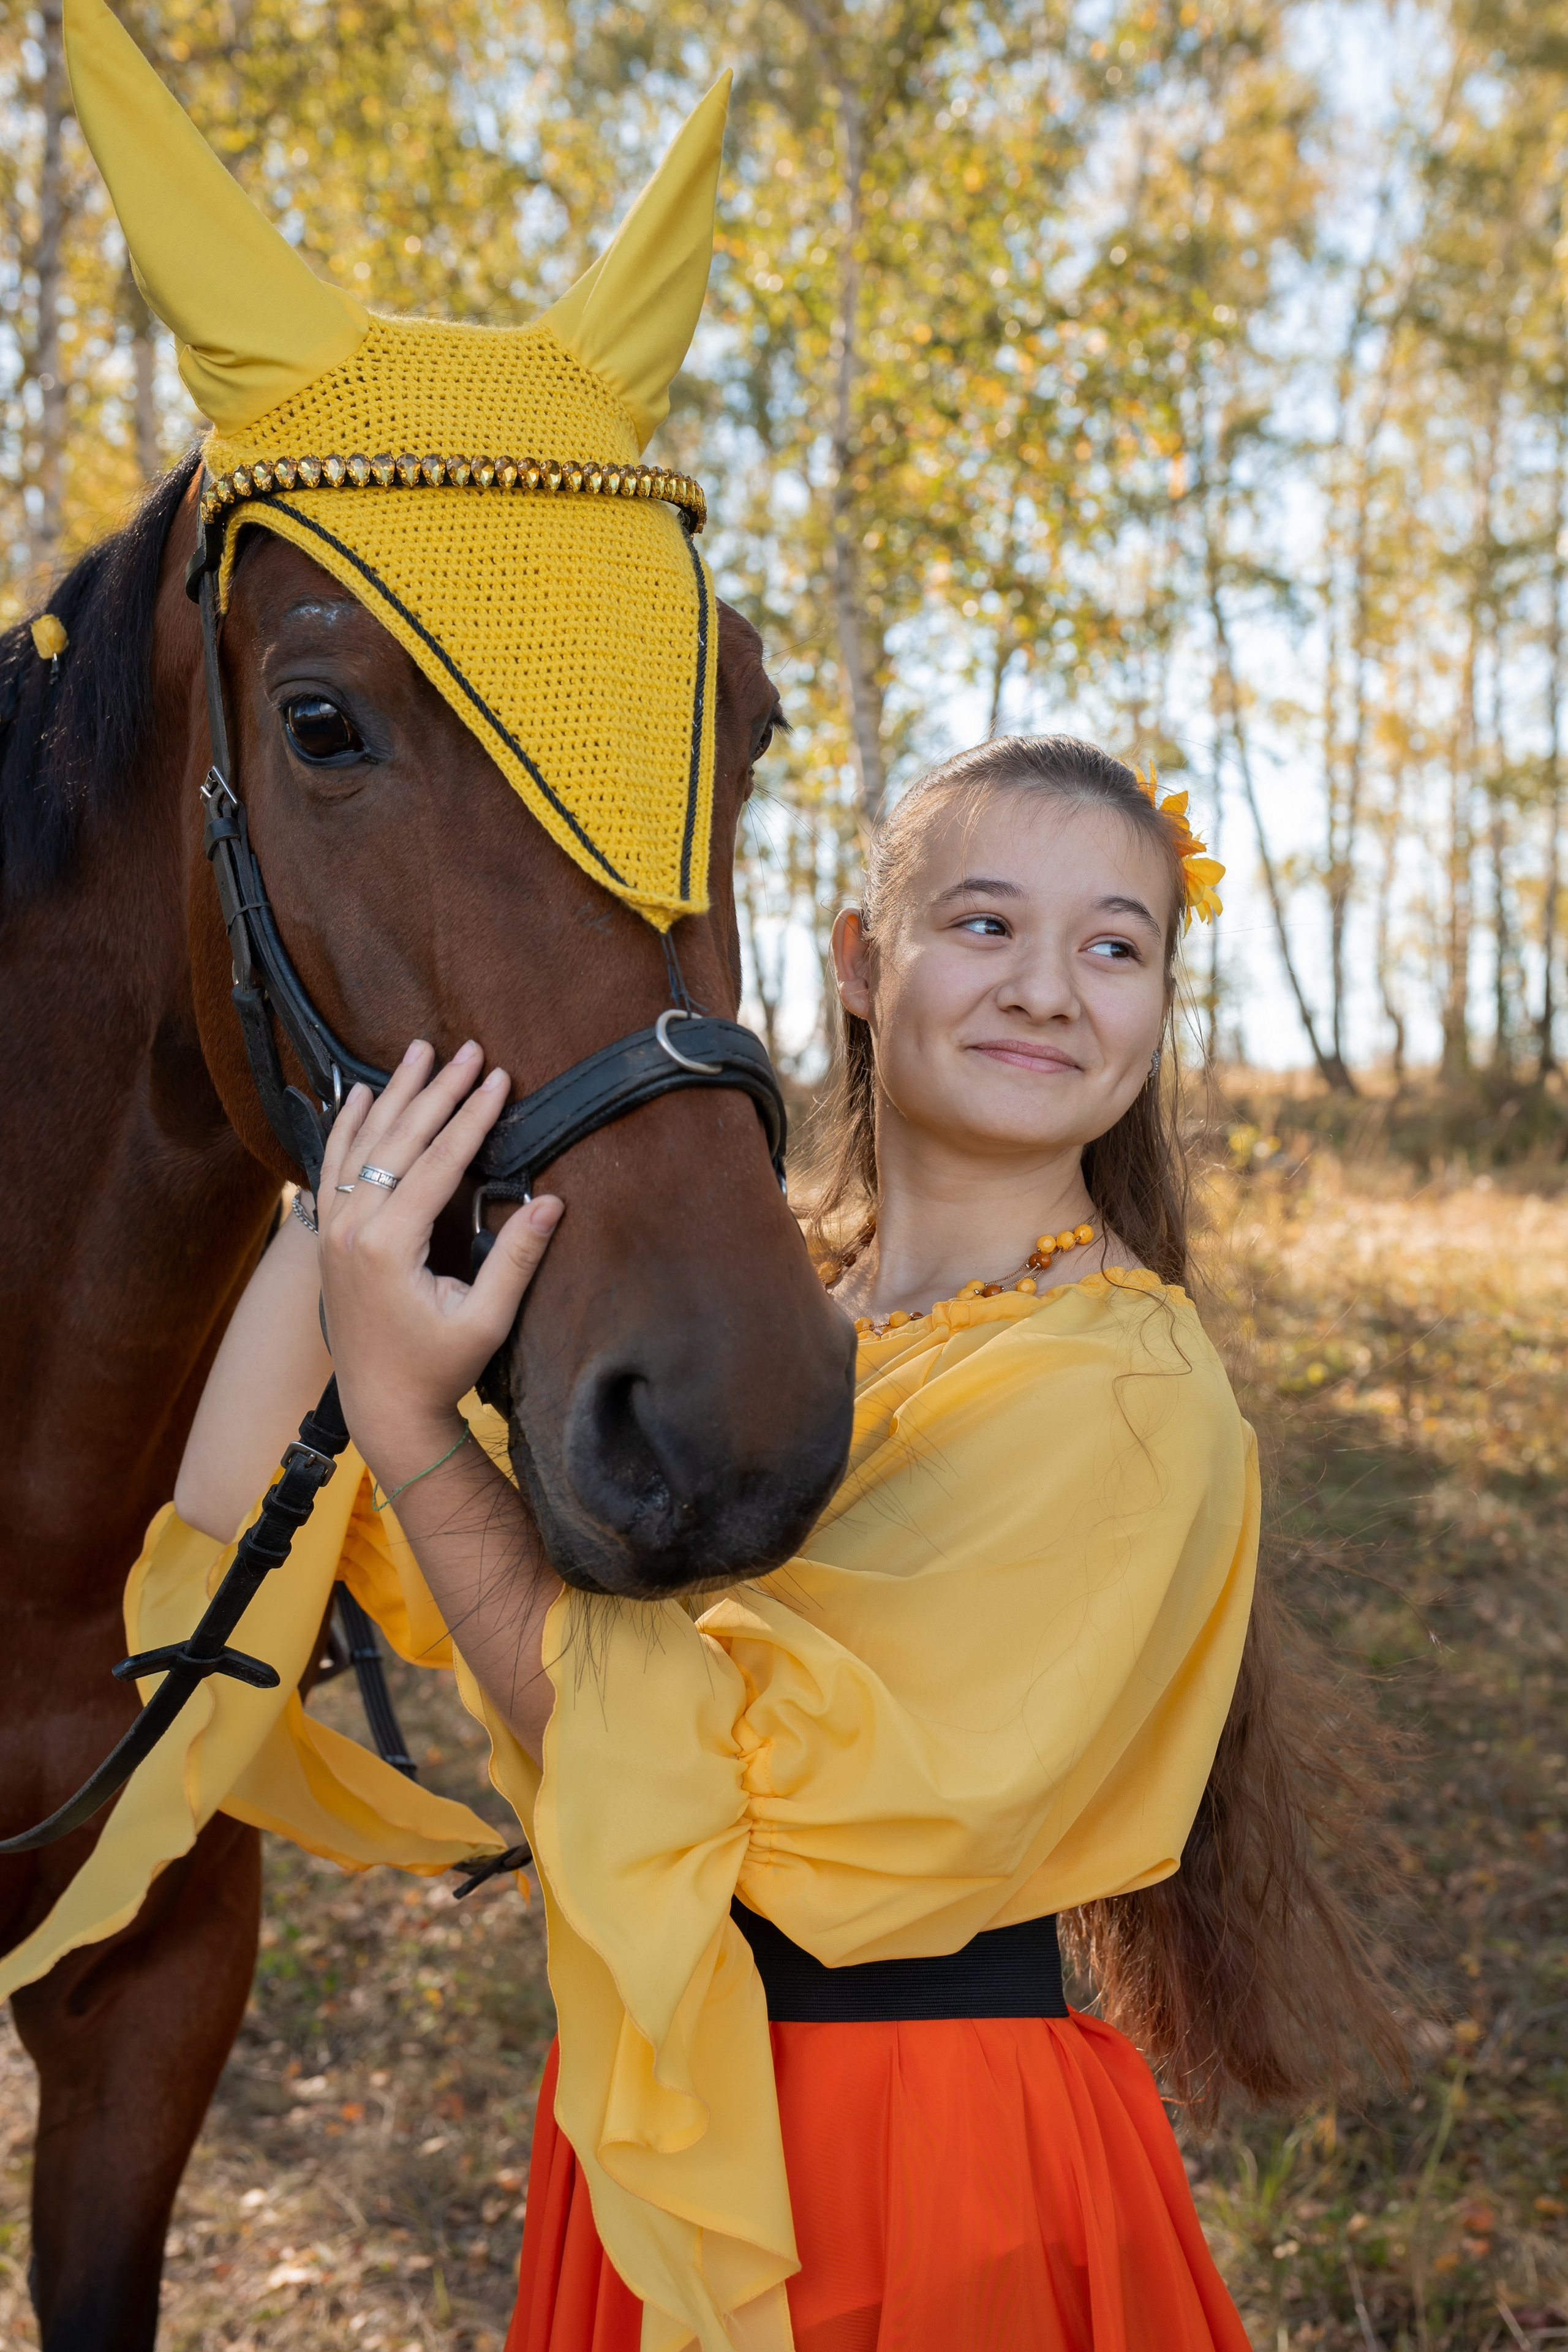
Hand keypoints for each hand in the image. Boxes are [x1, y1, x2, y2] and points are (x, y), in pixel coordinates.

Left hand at [316, 1039, 562, 1483]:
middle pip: (398, 1141)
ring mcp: (331, 1231)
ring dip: (392, 1095)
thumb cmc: (437, 1368)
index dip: (470, 1118)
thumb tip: (550, 1202)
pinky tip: (357, 1093)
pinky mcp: (326, 1238)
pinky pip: (331, 1167)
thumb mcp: (486, 1320)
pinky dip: (345, 1126)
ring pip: (361, 1144)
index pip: (436, 1163)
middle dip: (435, 1092)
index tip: (497, 1078)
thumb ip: (516, 1258)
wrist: (381, 1406)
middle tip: (467, 1050)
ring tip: (417, 1051)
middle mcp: (351, 1230)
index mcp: (389, 1246)